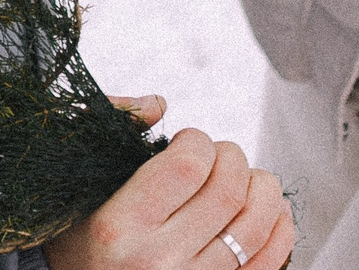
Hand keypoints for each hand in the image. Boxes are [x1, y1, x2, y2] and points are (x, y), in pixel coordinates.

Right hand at [45, 116, 293, 269]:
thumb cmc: (77, 233)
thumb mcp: (78, 176)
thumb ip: (111, 125)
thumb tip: (159, 104)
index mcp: (116, 226)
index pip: (188, 165)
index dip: (199, 140)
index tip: (188, 141)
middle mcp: (154, 263)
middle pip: (228, 193)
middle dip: (233, 159)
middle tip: (218, 156)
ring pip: (256, 228)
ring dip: (263, 190)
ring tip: (247, 179)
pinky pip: (267, 264)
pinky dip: (281, 230)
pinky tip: (271, 209)